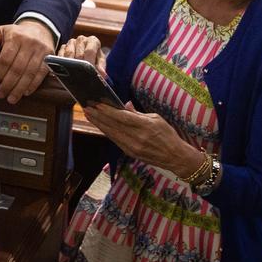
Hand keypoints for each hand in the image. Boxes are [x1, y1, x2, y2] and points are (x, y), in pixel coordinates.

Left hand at [0, 19, 53, 103]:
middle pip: (17, 68)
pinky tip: (25, 92)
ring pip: (29, 73)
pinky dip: (33, 85)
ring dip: (19, 88)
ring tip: (11, 98)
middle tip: (0, 94)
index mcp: (15, 36)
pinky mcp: (50, 58)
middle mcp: (30, 42)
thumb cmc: (14, 34)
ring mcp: (41, 50)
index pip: (5, 59)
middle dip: (8, 84)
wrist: (38, 29)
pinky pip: (41, 74)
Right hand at [57, 35, 106, 75]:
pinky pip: (60, 55)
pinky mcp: (62, 47)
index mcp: (93, 41)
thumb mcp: (100, 61)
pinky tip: (64, 70)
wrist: (87, 53)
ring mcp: (71, 42)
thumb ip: (101, 67)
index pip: (90, 51)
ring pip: (68, 54)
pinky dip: (62, 63)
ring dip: (70, 65)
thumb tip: (102, 73)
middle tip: (81, 76)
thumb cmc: (94, 57)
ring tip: (73, 74)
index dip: (89, 62)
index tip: (89, 71)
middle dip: (80, 66)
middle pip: (79, 54)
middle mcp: (81, 39)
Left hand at [83, 102, 205, 177]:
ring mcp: (133, 147)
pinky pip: (115, 140)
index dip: (108, 111)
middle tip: (86, 107)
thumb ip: (138, 113)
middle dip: (98, 116)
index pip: (122, 117)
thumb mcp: (156, 119)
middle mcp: (137, 137)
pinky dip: (107, 132)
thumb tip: (125, 105)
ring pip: (111, 133)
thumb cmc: (168, 135)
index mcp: (145, 126)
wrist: (175, 157)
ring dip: (99, 124)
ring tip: (89, 115)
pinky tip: (100, 126)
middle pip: (113, 125)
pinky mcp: (130, 153)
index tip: (97, 104)